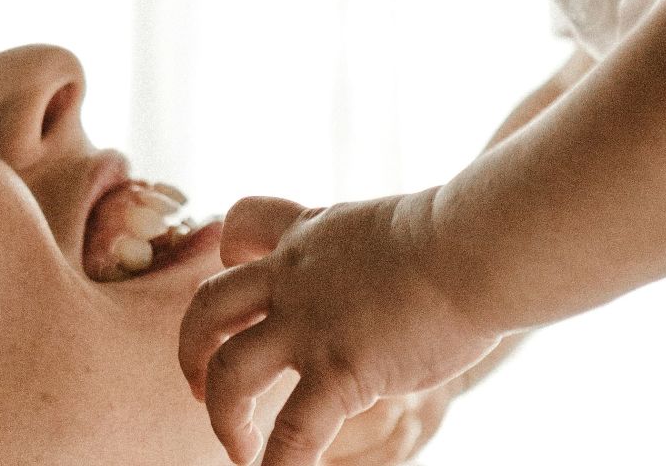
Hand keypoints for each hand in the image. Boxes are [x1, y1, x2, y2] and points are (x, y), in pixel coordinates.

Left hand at [177, 191, 501, 465]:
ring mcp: (310, 324)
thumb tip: (378, 277)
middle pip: (207, 305)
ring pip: (228, 372)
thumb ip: (363, 255)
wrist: (474, 246)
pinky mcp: (339, 369)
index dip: (229, 251)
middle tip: (197, 382)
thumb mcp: (387, 228)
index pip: (244, 224)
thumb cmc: (458, 237)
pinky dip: (279, 465)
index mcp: (310, 234)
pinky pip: (293, 432)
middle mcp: (294, 277)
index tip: (234, 273)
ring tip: (238, 447)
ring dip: (223, 417)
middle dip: (191, 349)